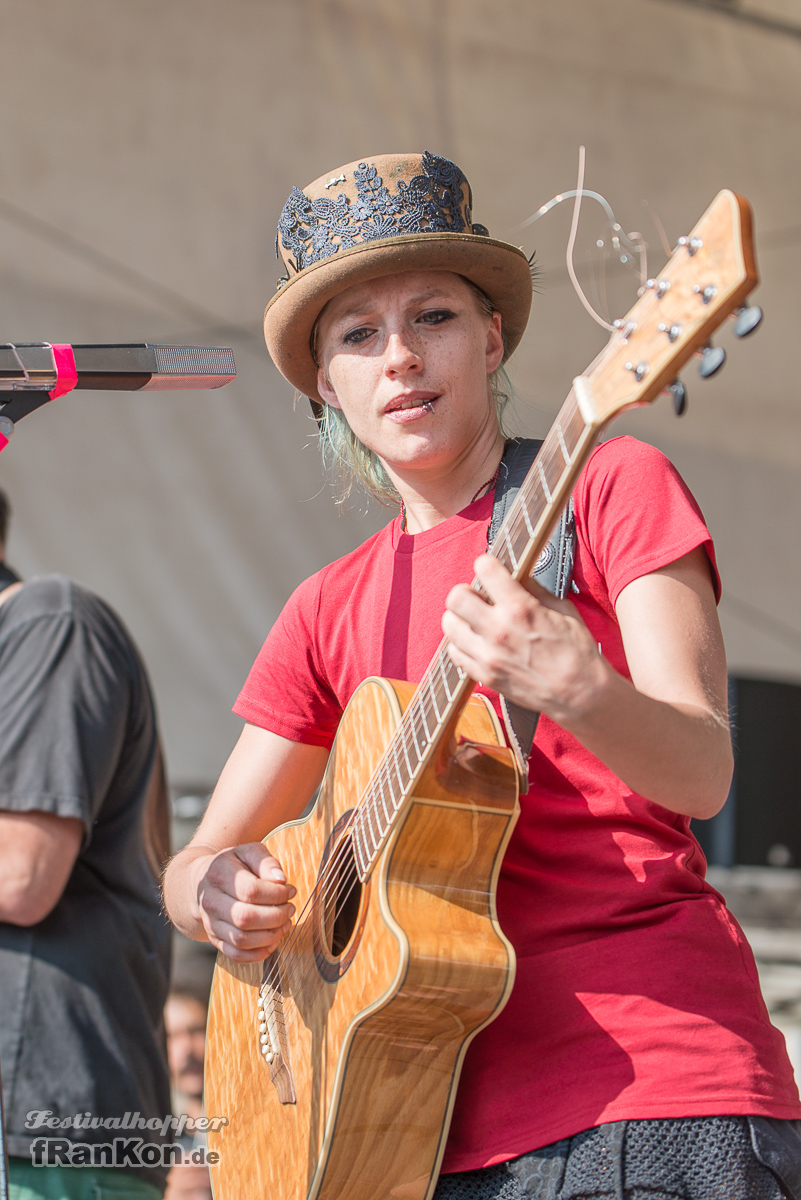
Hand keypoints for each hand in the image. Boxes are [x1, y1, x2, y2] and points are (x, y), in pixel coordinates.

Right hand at [193, 843, 295, 962]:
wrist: (204, 881)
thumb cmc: (234, 865)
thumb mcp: (248, 852)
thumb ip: (265, 861)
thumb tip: (280, 879)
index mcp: (219, 874)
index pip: (251, 890)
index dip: (277, 894)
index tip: (290, 891)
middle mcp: (210, 900)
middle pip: (245, 918)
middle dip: (276, 916)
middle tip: (290, 909)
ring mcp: (210, 922)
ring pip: (241, 939)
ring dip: (270, 936)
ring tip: (284, 924)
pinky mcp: (214, 939)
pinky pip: (236, 955)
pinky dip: (258, 953)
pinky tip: (272, 941)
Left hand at [441, 554, 607, 726]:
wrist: (580, 694)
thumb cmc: (577, 653)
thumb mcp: (563, 610)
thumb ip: (534, 590)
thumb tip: (518, 576)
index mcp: (520, 608)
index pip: (484, 569)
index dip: (486, 564)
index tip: (489, 569)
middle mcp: (499, 630)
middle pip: (456, 597)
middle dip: (466, 591)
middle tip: (476, 596)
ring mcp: (488, 655)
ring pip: (449, 624)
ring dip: (460, 618)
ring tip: (474, 621)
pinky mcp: (485, 675)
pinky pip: (454, 653)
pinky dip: (461, 644)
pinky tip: (476, 642)